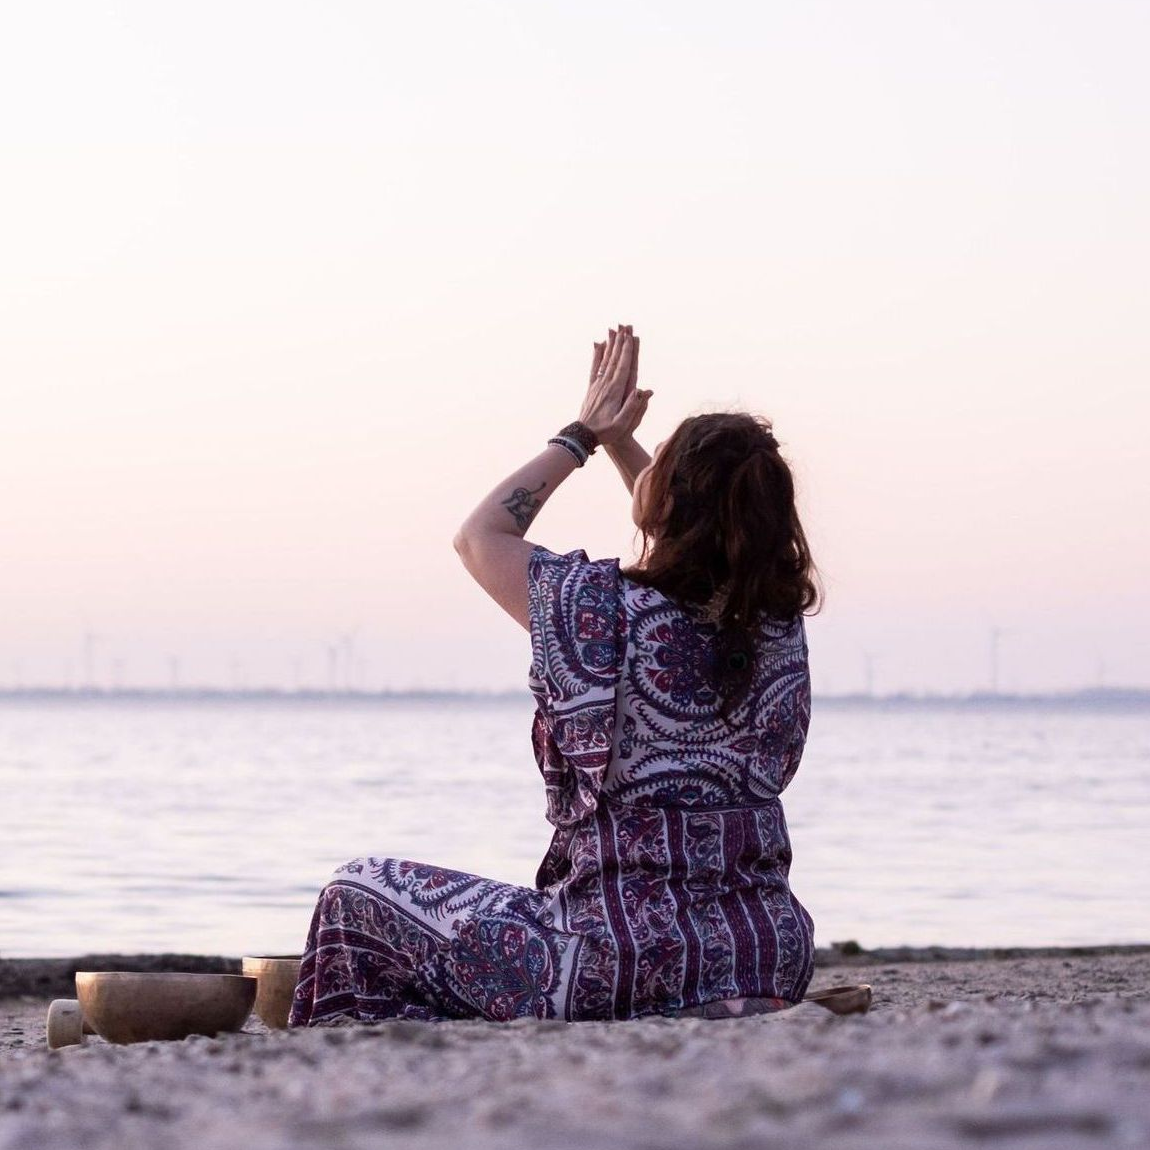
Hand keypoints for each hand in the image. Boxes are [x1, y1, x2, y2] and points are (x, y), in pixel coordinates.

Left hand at [578, 324, 652, 446]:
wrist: (583, 435)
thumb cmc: (606, 432)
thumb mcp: (622, 424)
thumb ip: (631, 407)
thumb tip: (641, 391)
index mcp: (615, 391)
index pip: (623, 366)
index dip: (627, 350)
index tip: (630, 336)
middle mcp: (605, 384)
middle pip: (615, 359)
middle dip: (620, 342)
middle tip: (624, 326)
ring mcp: (597, 385)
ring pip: (605, 360)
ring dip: (611, 344)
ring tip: (613, 330)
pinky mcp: (591, 387)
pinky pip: (595, 367)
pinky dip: (597, 355)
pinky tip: (598, 344)